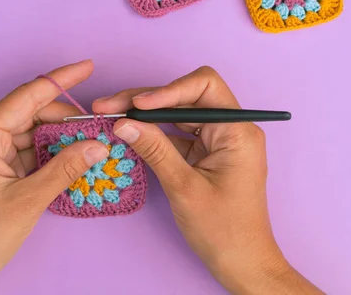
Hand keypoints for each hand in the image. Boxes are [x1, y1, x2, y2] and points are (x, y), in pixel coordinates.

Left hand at [0, 61, 109, 294]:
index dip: (59, 80)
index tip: (87, 66)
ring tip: (89, 141)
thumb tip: (96, 144)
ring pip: (29, 132)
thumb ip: (64, 169)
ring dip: (58, 136)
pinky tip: (70, 156)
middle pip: (29, 113)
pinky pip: (25, 150)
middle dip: (64, 117)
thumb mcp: (28, 201)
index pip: (26, 96)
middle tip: (97, 125)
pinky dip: (48, 152)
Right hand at [93, 66, 321, 293]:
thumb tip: (123, 122)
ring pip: (177, 112)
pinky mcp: (205, 153)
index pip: (203, 86)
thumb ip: (154, 149)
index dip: (167, 89)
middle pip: (185, 96)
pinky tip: (128, 134)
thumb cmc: (224, 230)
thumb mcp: (184, 187)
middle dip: (146, 99)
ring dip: (145, 114)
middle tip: (108, 105)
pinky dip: (152, 132)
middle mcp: (230, 128)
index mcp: (237, 131)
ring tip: (110, 115)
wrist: (242, 263)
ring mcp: (217, 140)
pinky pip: (176, 132)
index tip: (136, 104)